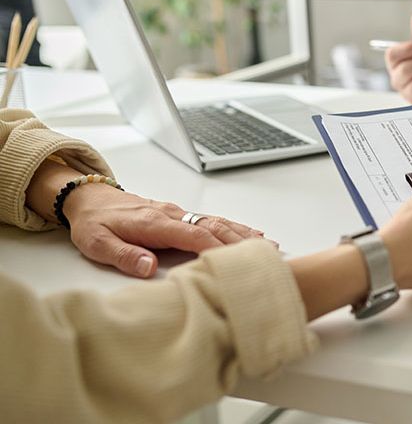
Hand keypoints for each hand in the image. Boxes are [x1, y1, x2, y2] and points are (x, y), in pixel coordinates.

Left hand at [62, 183, 269, 278]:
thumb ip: (124, 255)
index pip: (194, 235)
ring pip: (217, 222)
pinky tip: (250, 234)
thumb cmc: (94, 222)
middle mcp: (173, 215)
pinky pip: (213, 221)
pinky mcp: (181, 216)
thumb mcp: (97, 243)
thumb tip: (149, 267)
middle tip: (266, 257)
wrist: (89, 197)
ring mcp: (179, 214)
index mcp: (155, 223)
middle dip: (241, 242)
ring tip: (267, 246)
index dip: (217, 249)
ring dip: (243, 234)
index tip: (236, 262)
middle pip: (214, 228)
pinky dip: (235, 228)